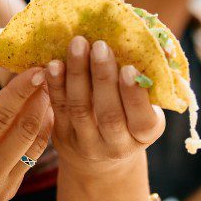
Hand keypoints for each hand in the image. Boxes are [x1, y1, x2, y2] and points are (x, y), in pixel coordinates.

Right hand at [0, 69, 52, 200]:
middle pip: (23, 132)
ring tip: (52, 86)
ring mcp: (0, 190)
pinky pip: (29, 158)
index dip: (18, 93)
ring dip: (45, 115)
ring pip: (33, 146)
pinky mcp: (8, 193)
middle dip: (40, 99)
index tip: (34, 70)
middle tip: (51, 72)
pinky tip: (43, 112)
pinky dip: (39, 133)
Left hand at [45, 37, 164, 176]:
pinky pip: (59, 108)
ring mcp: (87, 143)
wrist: (100, 158)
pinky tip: (54, 64)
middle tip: (100, 46)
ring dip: (77, 74)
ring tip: (77, 44)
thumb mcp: (145, 109)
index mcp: (144, 135)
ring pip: (80, 109)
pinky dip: (55, 84)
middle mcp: (117, 145)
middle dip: (103, 78)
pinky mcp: (63, 136)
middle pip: (109, 114)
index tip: (128, 68)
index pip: (142, 120)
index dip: (134, 96)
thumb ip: (144, 84)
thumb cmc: (129, 118)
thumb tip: (145, 43)